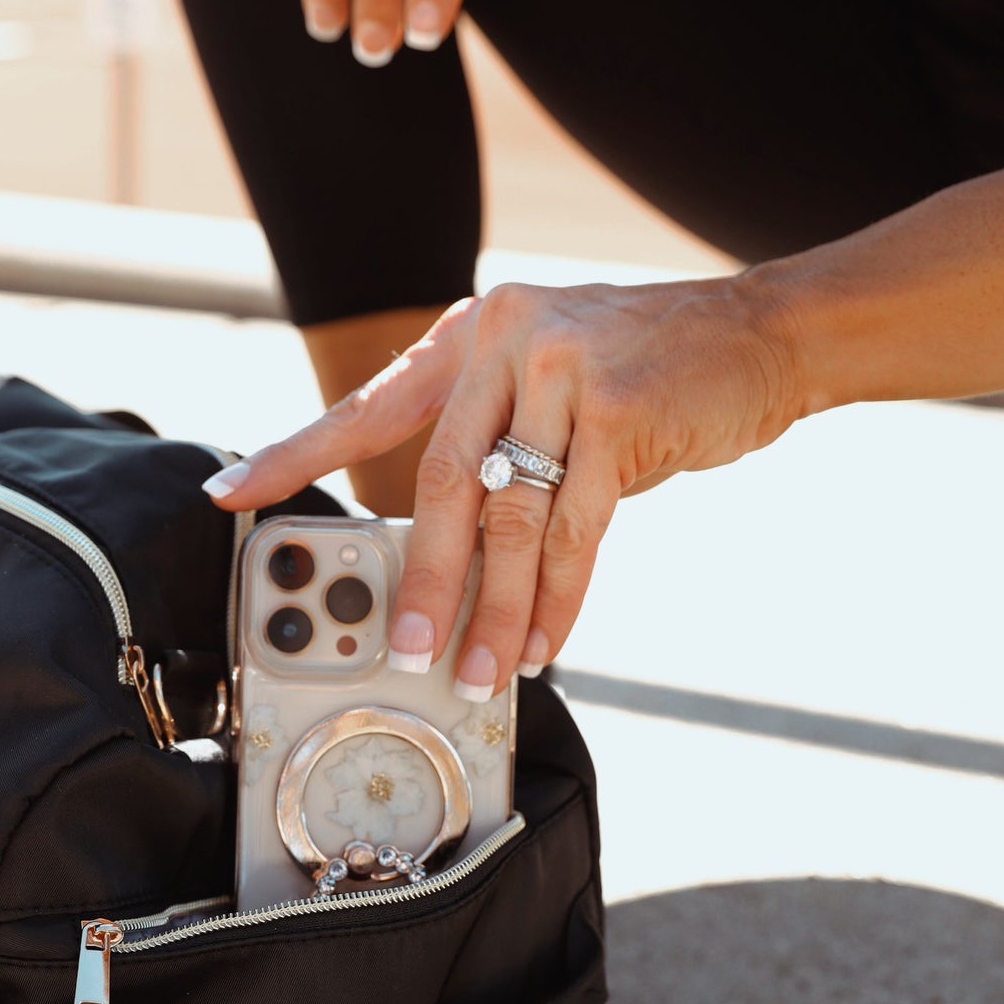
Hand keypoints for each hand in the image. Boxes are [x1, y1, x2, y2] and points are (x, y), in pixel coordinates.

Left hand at [203, 278, 800, 691]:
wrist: (771, 332)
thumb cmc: (658, 374)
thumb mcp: (559, 381)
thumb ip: (500, 440)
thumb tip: (448, 558)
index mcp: (474, 332)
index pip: (370, 405)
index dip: (297, 453)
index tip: (231, 495)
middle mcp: (506, 339)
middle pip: (442, 482)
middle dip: (419, 578)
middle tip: (403, 648)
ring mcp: (564, 369)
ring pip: (509, 518)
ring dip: (492, 609)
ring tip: (475, 671)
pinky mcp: (619, 411)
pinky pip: (574, 531)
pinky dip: (557, 600)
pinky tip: (542, 643)